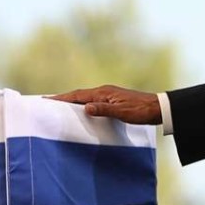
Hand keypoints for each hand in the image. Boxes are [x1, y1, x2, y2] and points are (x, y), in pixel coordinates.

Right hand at [47, 85, 161, 124]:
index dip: (62, 98)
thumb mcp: (122, 112)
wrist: (158, 108)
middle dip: (64, 98)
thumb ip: (103, 110)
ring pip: (85, 98)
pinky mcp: (113, 100)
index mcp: (103, 93)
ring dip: (73, 102)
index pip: (78, 95)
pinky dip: (83, 105)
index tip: (47, 100)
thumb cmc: (140, 111)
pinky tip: (82, 111)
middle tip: (48, 103)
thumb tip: (85, 108)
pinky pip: (93, 101)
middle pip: (79, 95)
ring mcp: (108, 95)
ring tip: (60, 107)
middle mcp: (104, 91)